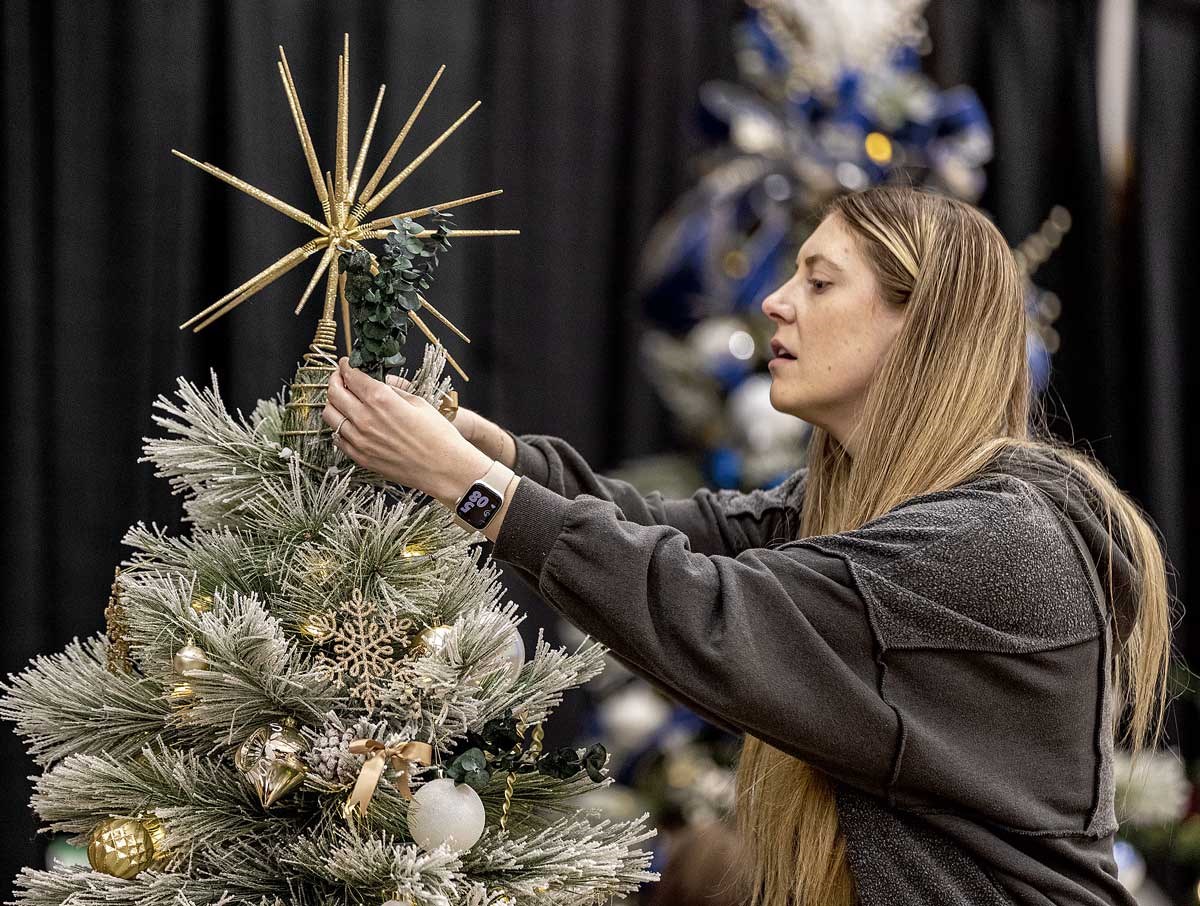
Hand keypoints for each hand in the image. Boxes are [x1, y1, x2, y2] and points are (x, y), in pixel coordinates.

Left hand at [323, 358, 491, 505]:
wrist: (445, 468)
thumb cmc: (437, 434)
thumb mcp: (417, 402)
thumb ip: (390, 391)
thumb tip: (373, 382)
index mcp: (381, 399)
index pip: (351, 375)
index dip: (345, 366)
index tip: (346, 363)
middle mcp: (365, 418)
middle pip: (333, 392)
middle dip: (335, 380)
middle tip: (340, 377)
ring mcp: (360, 440)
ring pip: (330, 415)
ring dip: (334, 403)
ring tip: (344, 400)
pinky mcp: (360, 457)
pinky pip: (337, 438)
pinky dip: (339, 426)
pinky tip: (350, 423)